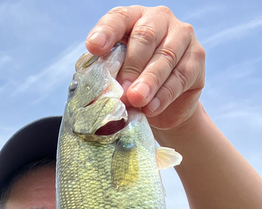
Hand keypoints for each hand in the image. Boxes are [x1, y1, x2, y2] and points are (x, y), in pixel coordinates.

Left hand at [86, 5, 205, 130]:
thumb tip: (103, 93)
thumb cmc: (135, 86)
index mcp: (133, 19)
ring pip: (165, 56)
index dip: (106, 32)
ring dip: (149, 81)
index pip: (119, 18)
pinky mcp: (197, 57)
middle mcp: (159, 20)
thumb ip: (110, 78)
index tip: (94, 47)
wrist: (166, 106)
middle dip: (132, 64)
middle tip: (122, 88)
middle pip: (145, 36)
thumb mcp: (118, 79)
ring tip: (137, 100)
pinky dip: (164, 95)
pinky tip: (151, 108)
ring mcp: (182, 36)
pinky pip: (180, 76)